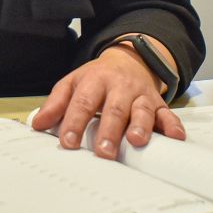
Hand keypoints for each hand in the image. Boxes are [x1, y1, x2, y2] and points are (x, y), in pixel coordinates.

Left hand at [30, 40, 184, 158]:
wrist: (128, 60)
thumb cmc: (96, 79)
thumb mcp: (73, 84)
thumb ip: (56, 104)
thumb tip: (37, 125)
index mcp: (94, 81)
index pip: (83, 102)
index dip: (75, 122)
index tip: (68, 142)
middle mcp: (119, 87)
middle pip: (114, 109)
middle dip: (109, 130)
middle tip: (103, 152)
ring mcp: (141, 95)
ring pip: (142, 110)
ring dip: (140, 125)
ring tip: (136, 141)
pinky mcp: (158, 103)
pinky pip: (168, 114)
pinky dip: (173, 125)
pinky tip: (175, 138)